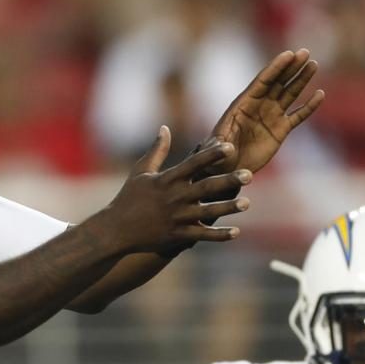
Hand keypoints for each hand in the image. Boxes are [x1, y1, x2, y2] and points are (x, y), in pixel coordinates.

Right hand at [99, 128, 250, 253]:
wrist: (115, 230)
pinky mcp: (176, 235)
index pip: (192, 164)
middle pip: (205, 188)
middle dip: (227, 181)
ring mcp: (176, 218)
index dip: (211, 155)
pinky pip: (201, 235)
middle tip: (249, 175)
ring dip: (227, 208)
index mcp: (167, 180)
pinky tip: (236, 232)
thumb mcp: (140, 171)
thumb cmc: (128, 198)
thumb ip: (157, 150)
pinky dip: (218, 235)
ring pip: (207, 212)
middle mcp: (174, 198)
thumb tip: (164, 128)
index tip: (229, 147)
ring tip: (247, 203)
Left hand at [207, 48, 324, 174]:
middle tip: (304, 52)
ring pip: (290, 93)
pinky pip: (298, 115)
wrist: (228, 169)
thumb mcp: (216, 149)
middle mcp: (260, 105)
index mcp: (244, 103)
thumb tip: (227, 147)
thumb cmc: (217, 156)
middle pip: (278, 81)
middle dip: (291, 67)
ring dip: (302, 79)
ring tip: (313, 64)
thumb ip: (221, 145)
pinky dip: (309, 106)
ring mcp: (271, 116)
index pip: (263, 81)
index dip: (276, 67)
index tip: (289, 54)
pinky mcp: (281, 130)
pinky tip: (320, 95)